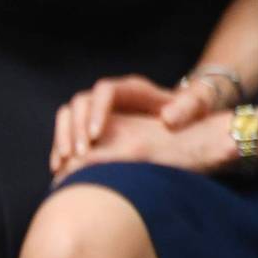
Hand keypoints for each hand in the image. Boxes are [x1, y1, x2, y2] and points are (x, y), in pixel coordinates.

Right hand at [52, 75, 218, 173]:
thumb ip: (188, 107)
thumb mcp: (198, 104)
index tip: (96, 136)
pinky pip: (66, 133)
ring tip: (63, 163)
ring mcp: (97, 111)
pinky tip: (59, 168)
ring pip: (67, 116)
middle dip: (75, 128)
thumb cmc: (192, 110)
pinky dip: (61, 149)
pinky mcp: (90, 127)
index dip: (96, 111)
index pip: (104, 91)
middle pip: (79, 103)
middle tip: (78, 155)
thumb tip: (168, 119)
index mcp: (131, 89)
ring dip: (62, 138)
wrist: (184, 117)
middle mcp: (110, 97)